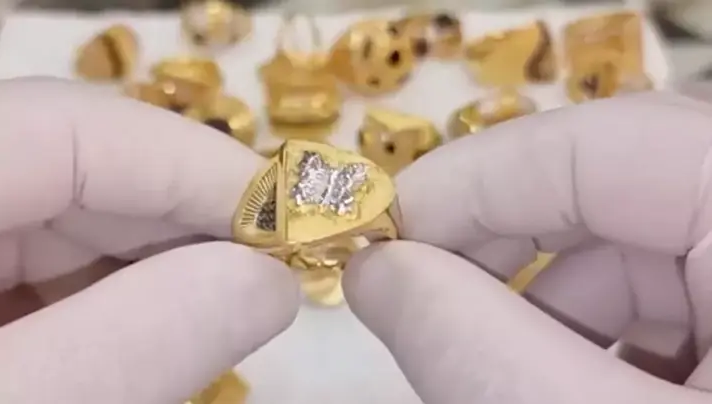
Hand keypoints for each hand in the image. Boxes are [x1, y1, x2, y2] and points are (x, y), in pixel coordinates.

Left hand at [0, 79, 297, 402]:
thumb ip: (134, 342)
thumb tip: (271, 283)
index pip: (73, 127)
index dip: (199, 168)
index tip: (299, 226)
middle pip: (75, 165)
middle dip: (184, 224)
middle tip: (268, 284)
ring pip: (63, 212)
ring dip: (150, 265)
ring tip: (215, 314)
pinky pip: (36, 255)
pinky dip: (104, 294)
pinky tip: (142, 331)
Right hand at [344, 91, 711, 403]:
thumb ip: (477, 344)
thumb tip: (373, 271)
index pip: (595, 144)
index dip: (469, 183)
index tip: (378, 237)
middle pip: (616, 190)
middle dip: (502, 247)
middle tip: (419, 303)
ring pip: (643, 246)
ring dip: (548, 302)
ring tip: (494, 368)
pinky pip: (679, 292)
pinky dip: (601, 331)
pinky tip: (570, 382)